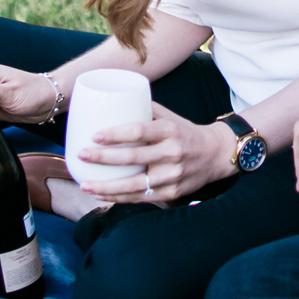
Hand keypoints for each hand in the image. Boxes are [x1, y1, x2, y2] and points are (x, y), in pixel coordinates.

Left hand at [75, 103, 235, 203]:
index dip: (116, 134)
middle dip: (104, 158)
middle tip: (81, 154)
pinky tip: (101, 195)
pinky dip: (119, 198)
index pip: (140, 132)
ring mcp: (172, 176)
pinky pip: (141, 198)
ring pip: (134, 185)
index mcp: (170, 131)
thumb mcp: (170, 117)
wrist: (216, 155)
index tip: (95, 135)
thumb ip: (145, 110)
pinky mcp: (172, 193)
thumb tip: (114, 100)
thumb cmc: (185, 132)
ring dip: (106, 186)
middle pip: (133, 158)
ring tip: (84, 184)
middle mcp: (172, 153)